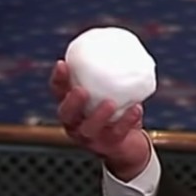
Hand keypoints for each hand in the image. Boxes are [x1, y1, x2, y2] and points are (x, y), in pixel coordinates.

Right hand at [49, 60, 149, 179]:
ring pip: (89, 129)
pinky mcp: (109, 147)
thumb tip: (123, 46)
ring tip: (110, 103)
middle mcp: (76, 125)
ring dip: (98, 115)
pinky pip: (117, 134)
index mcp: (72, 109)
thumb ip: (110, 78)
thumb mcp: (111, 95)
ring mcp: (91, 139)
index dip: (58, 80)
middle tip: (81, 90)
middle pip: (66, 114)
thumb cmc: (117, 116)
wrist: (129, 148)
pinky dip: (127, 121)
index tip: (63, 63)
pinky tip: (136, 109)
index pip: (58, 93)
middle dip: (71, 102)